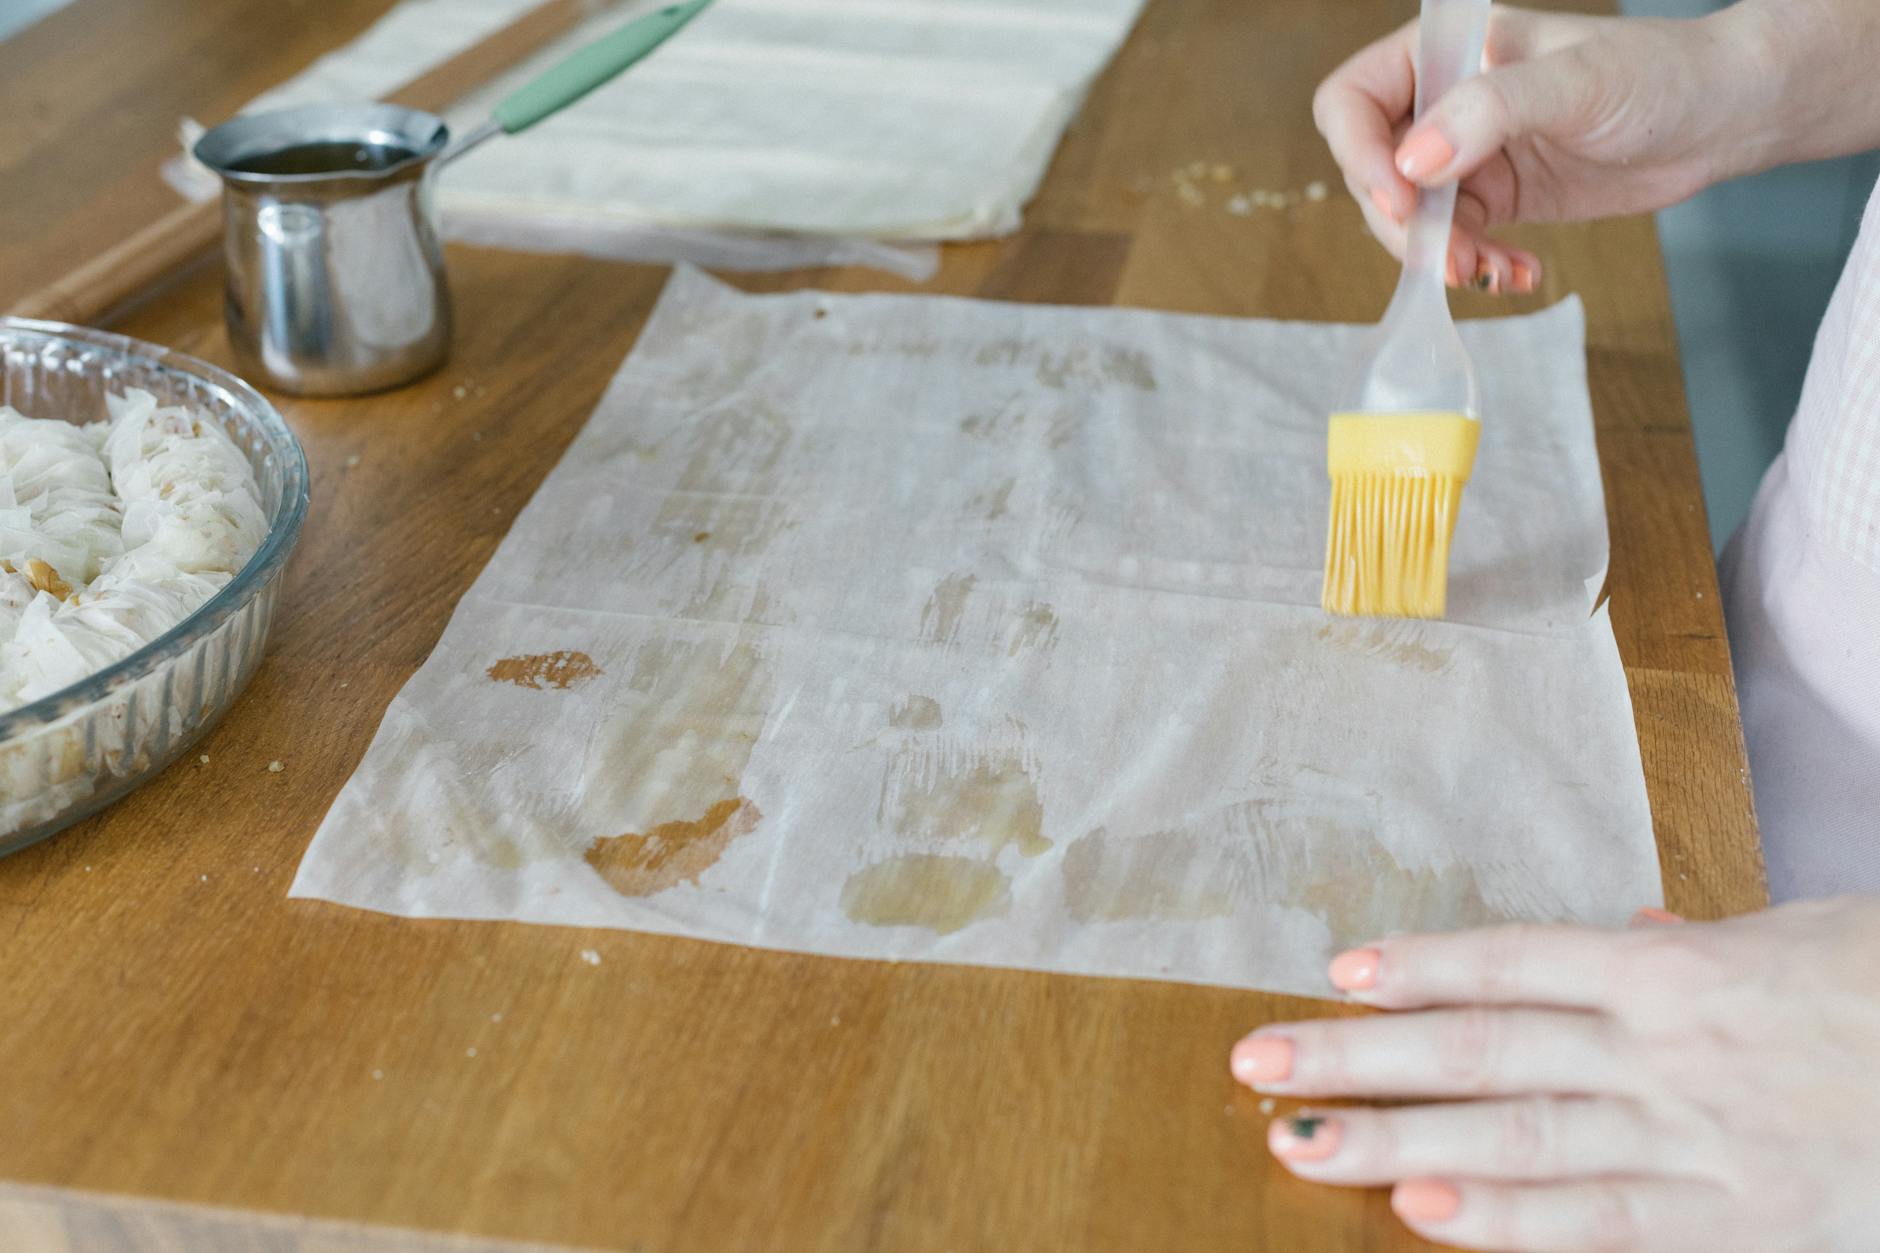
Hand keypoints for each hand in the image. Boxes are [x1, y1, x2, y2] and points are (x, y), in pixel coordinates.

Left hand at [1229, 897, 1879, 1250]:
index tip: (1334, 970)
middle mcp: (1663, 1051)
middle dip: (1361, 1058)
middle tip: (1256, 1064)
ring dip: (1396, 1140)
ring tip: (1299, 1144)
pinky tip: (1426, 1215)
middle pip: (1482, 1049)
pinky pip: (1603, 1224)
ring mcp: (1692, 1140)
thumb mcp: (1798, 938)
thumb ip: (1692, 946)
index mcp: (1675, 972)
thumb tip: (1624, 930)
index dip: (1419, 965)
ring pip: (1517, 1136)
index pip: (1514, 961)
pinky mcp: (1733, 1223)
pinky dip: (1511, 1224)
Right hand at [1313, 4, 1765, 293]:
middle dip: (1405, 225)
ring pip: (1409, 220)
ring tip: (1490, 272)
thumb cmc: (1656, 74)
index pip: (1353, 102)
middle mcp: (1441, 102)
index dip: (1361, 154)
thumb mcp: (1574, 84)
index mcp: (1442, 52)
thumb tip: (1414, 165)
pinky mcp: (1494, 198)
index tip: (1402, 200)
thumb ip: (1490, 112)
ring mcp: (1465, 154)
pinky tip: (1518, 273)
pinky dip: (1476, 266)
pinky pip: (1454, 243)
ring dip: (1439, 256)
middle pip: (1373, 172)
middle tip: (1451, 258)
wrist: (1722, 117)